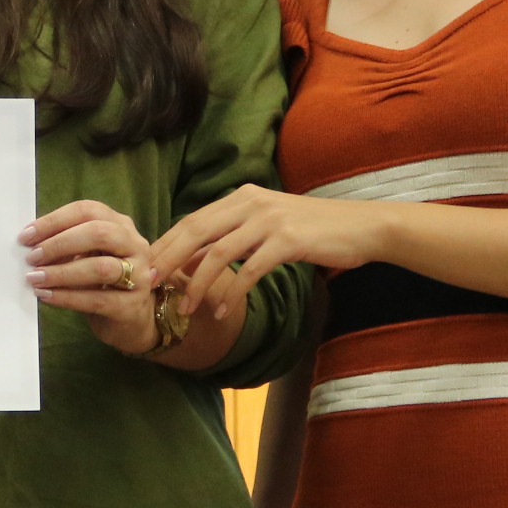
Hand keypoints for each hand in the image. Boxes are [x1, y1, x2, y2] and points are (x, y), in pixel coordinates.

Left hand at [20, 199, 159, 356]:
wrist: (128, 319)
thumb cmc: (100, 282)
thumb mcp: (86, 255)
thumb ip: (65, 245)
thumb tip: (30, 244)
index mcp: (120, 225)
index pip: (87, 211)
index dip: (54, 221)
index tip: (26, 236)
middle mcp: (134, 245)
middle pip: (98, 233)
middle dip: (59, 244)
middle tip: (31, 257)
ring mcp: (138, 275)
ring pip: (99, 268)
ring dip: (61, 272)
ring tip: (35, 278)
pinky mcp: (131, 306)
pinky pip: (96, 299)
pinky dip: (67, 297)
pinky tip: (46, 296)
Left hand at [146, 186, 383, 319]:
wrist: (361, 227)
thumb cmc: (313, 230)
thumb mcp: (267, 225)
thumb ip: (233, 234)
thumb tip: (192, 257)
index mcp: (242, 196)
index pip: (193, 220)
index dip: (166, 244)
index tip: (145, 268)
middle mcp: (251, 202)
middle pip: (196, 231)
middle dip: (168, 260)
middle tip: (149, 285)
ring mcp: (270, 220)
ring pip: (219, 253)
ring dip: (197, 283)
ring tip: (185, 308)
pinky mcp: (288, 240)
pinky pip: (250, 270)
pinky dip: (233, 292)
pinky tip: (222, 311)